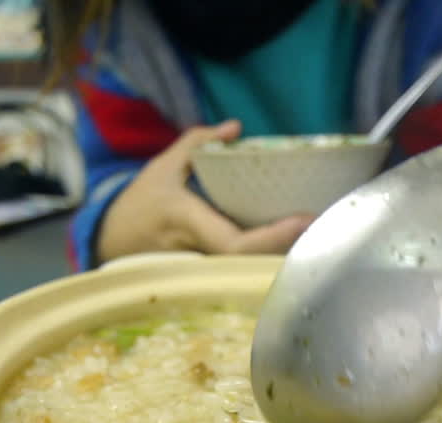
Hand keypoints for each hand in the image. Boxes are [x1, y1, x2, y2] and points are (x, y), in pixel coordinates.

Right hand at [98, 119, 313, 262]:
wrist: (112, 240)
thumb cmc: (140, 203)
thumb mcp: (162, 166)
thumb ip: (197, 142)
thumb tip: (236, 127)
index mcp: (188, 223)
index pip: (236, 242)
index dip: (273, 236)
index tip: (304, 219)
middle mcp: (201, 253)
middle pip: (255, 264)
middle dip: (292, 248)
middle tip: (330, 224)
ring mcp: (207, 270)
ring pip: (253, 272)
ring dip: (286, 255)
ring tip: (321, 232)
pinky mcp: (212, 276)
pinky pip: (246, 271)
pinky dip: (271, 259)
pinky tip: (297, 244)